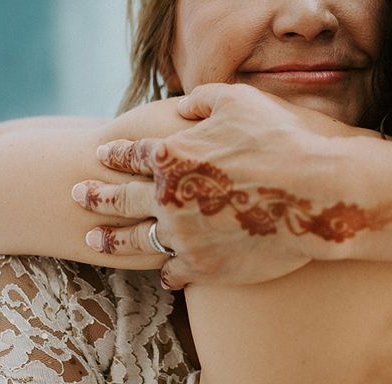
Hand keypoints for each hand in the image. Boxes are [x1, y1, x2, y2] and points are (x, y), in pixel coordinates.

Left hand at [71, 83, 388, 288]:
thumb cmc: (281, 141)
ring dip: (112, 242)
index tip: (100, 156)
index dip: (112, 155)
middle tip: (77, 197)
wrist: (314, 196)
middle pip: (117, 200)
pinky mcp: (206, 268)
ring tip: (94, 243)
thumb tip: (181, 105)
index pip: (128, 155)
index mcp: (169, 156)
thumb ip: (201, 100)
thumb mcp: (238, 101)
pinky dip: (167, 272)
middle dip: (93, 197)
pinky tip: (164, 274)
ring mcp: (183, 238)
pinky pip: (174, 274)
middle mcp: (166, 200)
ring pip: (134, 243)